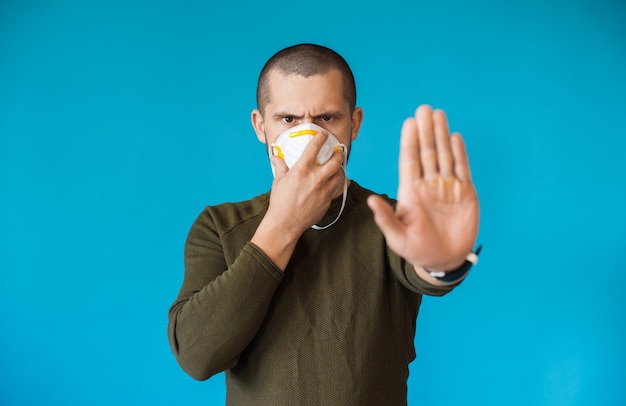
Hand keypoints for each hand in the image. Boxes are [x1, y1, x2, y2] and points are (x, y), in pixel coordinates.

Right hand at [251, 131, 344, 269]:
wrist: (285, 224)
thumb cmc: (280, 202)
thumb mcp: (278, 181)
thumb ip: (280, 166)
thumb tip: (276, 157)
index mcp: (301, 171)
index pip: (314, 148)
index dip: (320, 138)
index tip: (323, 135)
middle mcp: (315, 179)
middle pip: (334, 161)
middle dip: (338, 154)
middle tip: (338, 152)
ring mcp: (323, 191)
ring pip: (339, 175)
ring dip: (339, 169)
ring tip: (337, 167)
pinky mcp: (327, 201)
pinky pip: (335, 189)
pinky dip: (335, 183)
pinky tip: (333, 182)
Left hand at [367, 105, 478, 272]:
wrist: (443, 259)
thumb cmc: (416, 250)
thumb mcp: (397, 237)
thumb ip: (386, 219)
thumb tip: (370, 202)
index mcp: (410, 192)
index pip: (410, 161)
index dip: (409, 142)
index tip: (409, 123)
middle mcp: (428, 185)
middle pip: (426, 153)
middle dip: (425, 131)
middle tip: (424, 109)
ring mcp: (447, 187)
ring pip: (443, 156)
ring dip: (441, 135)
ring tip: (438, 114)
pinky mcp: (464, 193)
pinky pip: (462, 169)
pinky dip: (459, 154)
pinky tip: (454, 138)